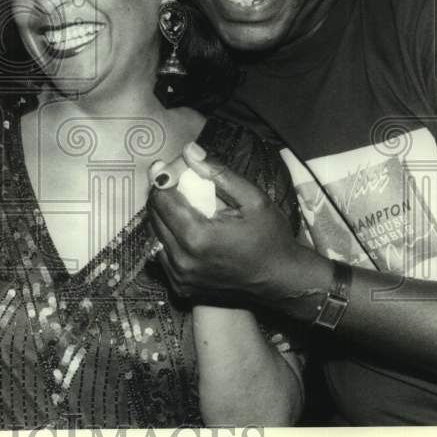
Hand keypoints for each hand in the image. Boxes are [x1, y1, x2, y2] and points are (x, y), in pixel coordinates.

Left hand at [148, 141, 314, 304]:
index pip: (161, 199)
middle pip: (154, 216)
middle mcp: (182, 259)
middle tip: (175, 181)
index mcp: (197, 237)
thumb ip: (218, 173)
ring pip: (156, 235)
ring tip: (181, 202)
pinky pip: (163, 254)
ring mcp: (180, 276)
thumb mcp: (252, 199)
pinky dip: (169, 237)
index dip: (161, 178)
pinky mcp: (182, 286)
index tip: (166, 165)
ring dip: (163, 216)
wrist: (282, 280)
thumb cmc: (271, 238)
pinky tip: (185, 227)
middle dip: (161, 194)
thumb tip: (188, 149)